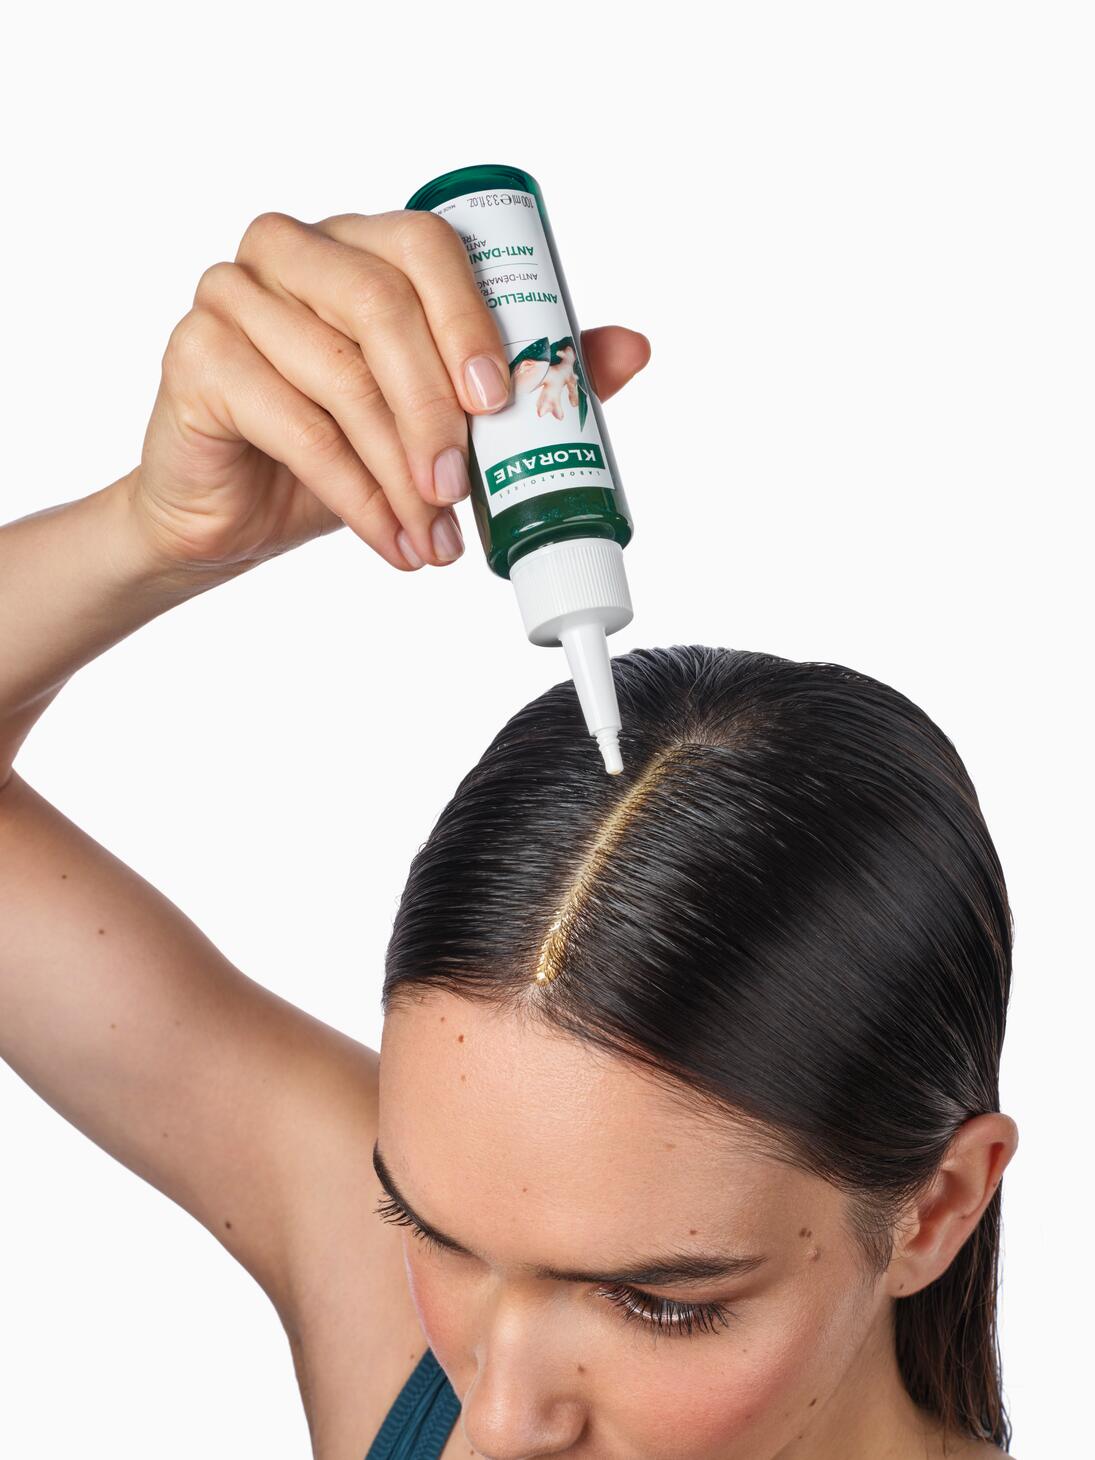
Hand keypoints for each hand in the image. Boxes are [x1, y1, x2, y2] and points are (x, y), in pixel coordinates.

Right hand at [132, 210, 651, 576]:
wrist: (234, 514)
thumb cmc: (338, 451)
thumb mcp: (436, 418)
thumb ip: (524, 376)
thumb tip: (631, 350)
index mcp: (357, 244)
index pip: (424, 247)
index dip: (469, 318)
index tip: (499, 401)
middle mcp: (290, 251)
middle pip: (379, 303)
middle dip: (436, 409)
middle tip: (463, 490)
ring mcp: (232, 295)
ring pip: (340, 373)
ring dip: (401, 470)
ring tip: (436, 540)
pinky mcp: (196, 357)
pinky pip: (293, 424)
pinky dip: (355, 494)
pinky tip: (391, 541)